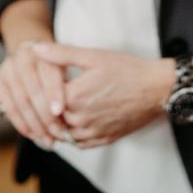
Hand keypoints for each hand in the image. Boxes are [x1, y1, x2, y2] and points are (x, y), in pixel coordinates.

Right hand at [0, 43, 66, 147]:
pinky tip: (32, 134)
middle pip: (33, 89)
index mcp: (43, 49)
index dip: (54, 93)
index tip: (60, 112)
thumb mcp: (67, 68)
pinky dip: (20, 123)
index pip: (48, 73)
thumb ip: (70, 84)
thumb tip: (68, 112)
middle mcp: (23, 56)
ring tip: (47, 139)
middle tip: (57, 133)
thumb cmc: (55, 69)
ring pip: (20, 100)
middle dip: (45, 115)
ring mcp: (7, 67)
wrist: (32, 59)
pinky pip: (7, 106)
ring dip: (34, 124)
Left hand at [33, 43, 172, 147]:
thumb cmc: (127, 69)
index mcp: (76, 97)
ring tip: (61, 107)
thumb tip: (35, 49)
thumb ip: (61, 54)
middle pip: (53, 117)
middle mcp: (82, 119)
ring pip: (64, 133)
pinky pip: (80, 143)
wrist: (157, 88)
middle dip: (49, 107)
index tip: (41, 81)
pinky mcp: (105, 139)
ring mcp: (94, 132)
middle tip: (47, 94)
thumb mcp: (93, 56)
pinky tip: (76, 120)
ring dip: (60, 122)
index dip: (41, 89)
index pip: (44, 99)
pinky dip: (74, 134)